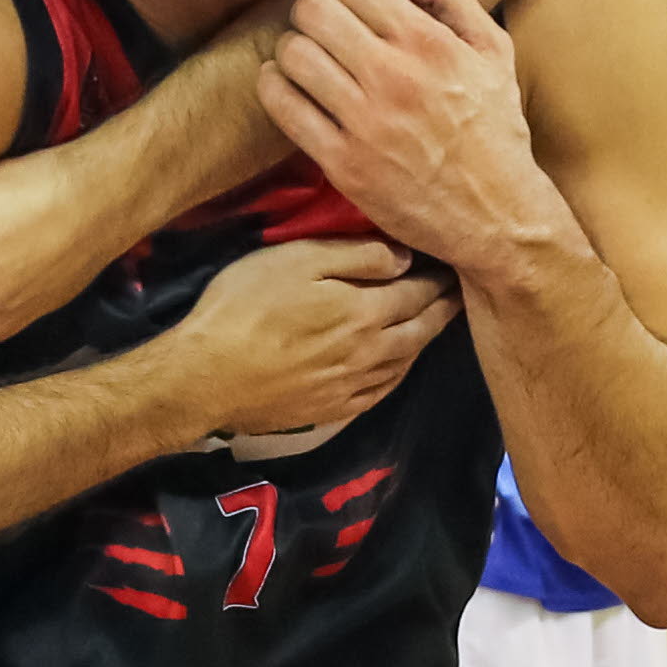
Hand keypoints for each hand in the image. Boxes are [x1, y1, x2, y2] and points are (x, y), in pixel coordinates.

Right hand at [154, 237, 461, 437]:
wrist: (205, 377)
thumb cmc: (244, 307)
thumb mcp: (295, 260)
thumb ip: (355, 256)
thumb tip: (404, 258)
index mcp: (366, 310)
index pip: (419, 290)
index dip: (439, 276)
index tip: (455, 262)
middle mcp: (372, 351)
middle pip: (422, 328)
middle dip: (444, 307)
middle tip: (460, 292)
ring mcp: (354, 385)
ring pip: (406, 361)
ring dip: (425, 340)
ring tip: (434, 323)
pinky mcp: (334, 409)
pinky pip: (382, 390)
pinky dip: (399, 373)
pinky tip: (398, 365)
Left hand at [256, 0, 558, 273]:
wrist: (496, 213)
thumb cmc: (494, 126)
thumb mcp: (492, 48)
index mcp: (430, 42)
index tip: (353, 4)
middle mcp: (395, 77)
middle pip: (312, 9)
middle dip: (313, 12)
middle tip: (325, 30)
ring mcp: (365, 122)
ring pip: (292, 54)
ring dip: (293, 50)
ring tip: (310, 60)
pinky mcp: (342, 162)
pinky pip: (282, 106)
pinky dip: (275, 88)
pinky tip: (290, 87)